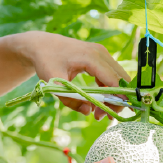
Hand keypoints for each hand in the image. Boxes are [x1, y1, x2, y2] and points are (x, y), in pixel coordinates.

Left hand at [11, 31, 131, 117]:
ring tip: (99, 113)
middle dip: (116, 100)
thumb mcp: (54, 84)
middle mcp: (100, 53)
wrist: (41, 45)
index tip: (113, 115)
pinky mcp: (99, 57)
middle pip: (120, 79)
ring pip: (118, 78)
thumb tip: (89, 111)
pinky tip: (98, 101)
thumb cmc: (46, 62)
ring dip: (112, 96)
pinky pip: (110, 75)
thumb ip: (70, 100)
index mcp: (91, 57)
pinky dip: (108, 89)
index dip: (118, 98)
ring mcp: (101, 53)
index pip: (114, 80)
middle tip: (103, 117)